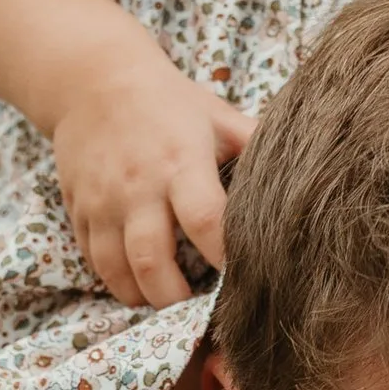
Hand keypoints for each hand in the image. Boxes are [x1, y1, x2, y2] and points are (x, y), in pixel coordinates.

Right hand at [52, 41, 255, 299]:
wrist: (94, 81)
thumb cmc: (169, 102)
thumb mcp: (218, 117)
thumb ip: (256, 147)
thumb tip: (310, 173)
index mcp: (181, 162)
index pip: (204, 220)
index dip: (225, 257)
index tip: (242, 278)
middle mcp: (138, 187)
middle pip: (152, 261)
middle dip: (177, 298)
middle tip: (198, 308)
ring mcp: (103, 201)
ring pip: (118, 271)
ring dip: (144, 297)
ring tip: (168, 299)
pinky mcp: (78, 209)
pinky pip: (95, 261)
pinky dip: (117, 281)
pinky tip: (139, 282)